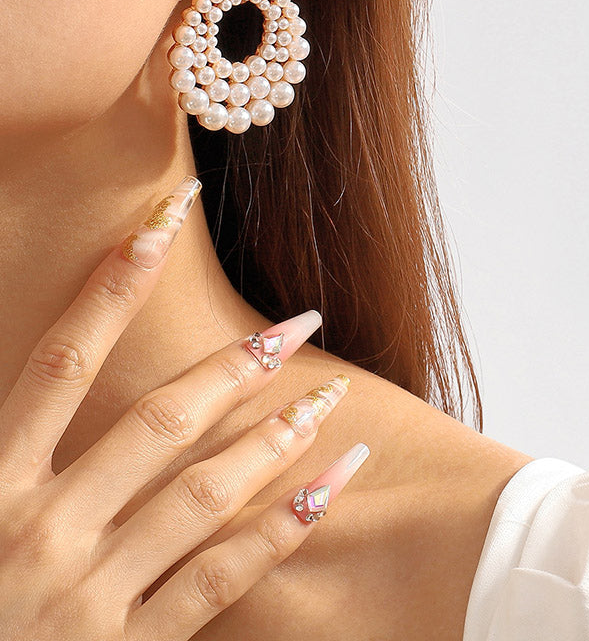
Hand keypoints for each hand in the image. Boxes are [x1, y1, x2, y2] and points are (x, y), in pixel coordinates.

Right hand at [0, 175, 368, 640]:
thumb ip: (3, 431)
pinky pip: (221, 580)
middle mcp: (42, 530)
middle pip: (157, 422)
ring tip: (328, 397)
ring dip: (275, 439)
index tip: (165, 220)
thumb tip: (45, 370)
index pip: (62, 363)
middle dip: (234, 365)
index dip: (114, 285)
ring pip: (203, 494)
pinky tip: (329, 486)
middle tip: (300, 325)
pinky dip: (280, 529)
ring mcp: (89, 596)